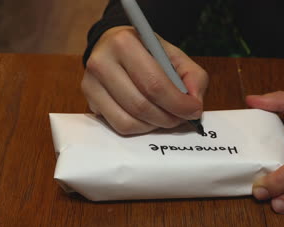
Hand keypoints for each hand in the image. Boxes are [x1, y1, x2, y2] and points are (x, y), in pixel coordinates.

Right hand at [82, 26, 208, 134]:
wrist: (117, 48)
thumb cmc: (149, 53)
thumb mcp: (175, 56)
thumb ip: (193, 78)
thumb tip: (194, 104)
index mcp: (124, 43)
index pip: (154, 83)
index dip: (178, 103)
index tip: (194, 111)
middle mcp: (101, 62)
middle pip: (141, 105)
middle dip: (168, 117)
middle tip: (182, 117)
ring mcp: (90, 84)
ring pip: (129, 121)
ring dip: (154, 125)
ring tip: (166, 116)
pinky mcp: (89, 102)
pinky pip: (119, 126)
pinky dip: (140, 128)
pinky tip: (149, 118)